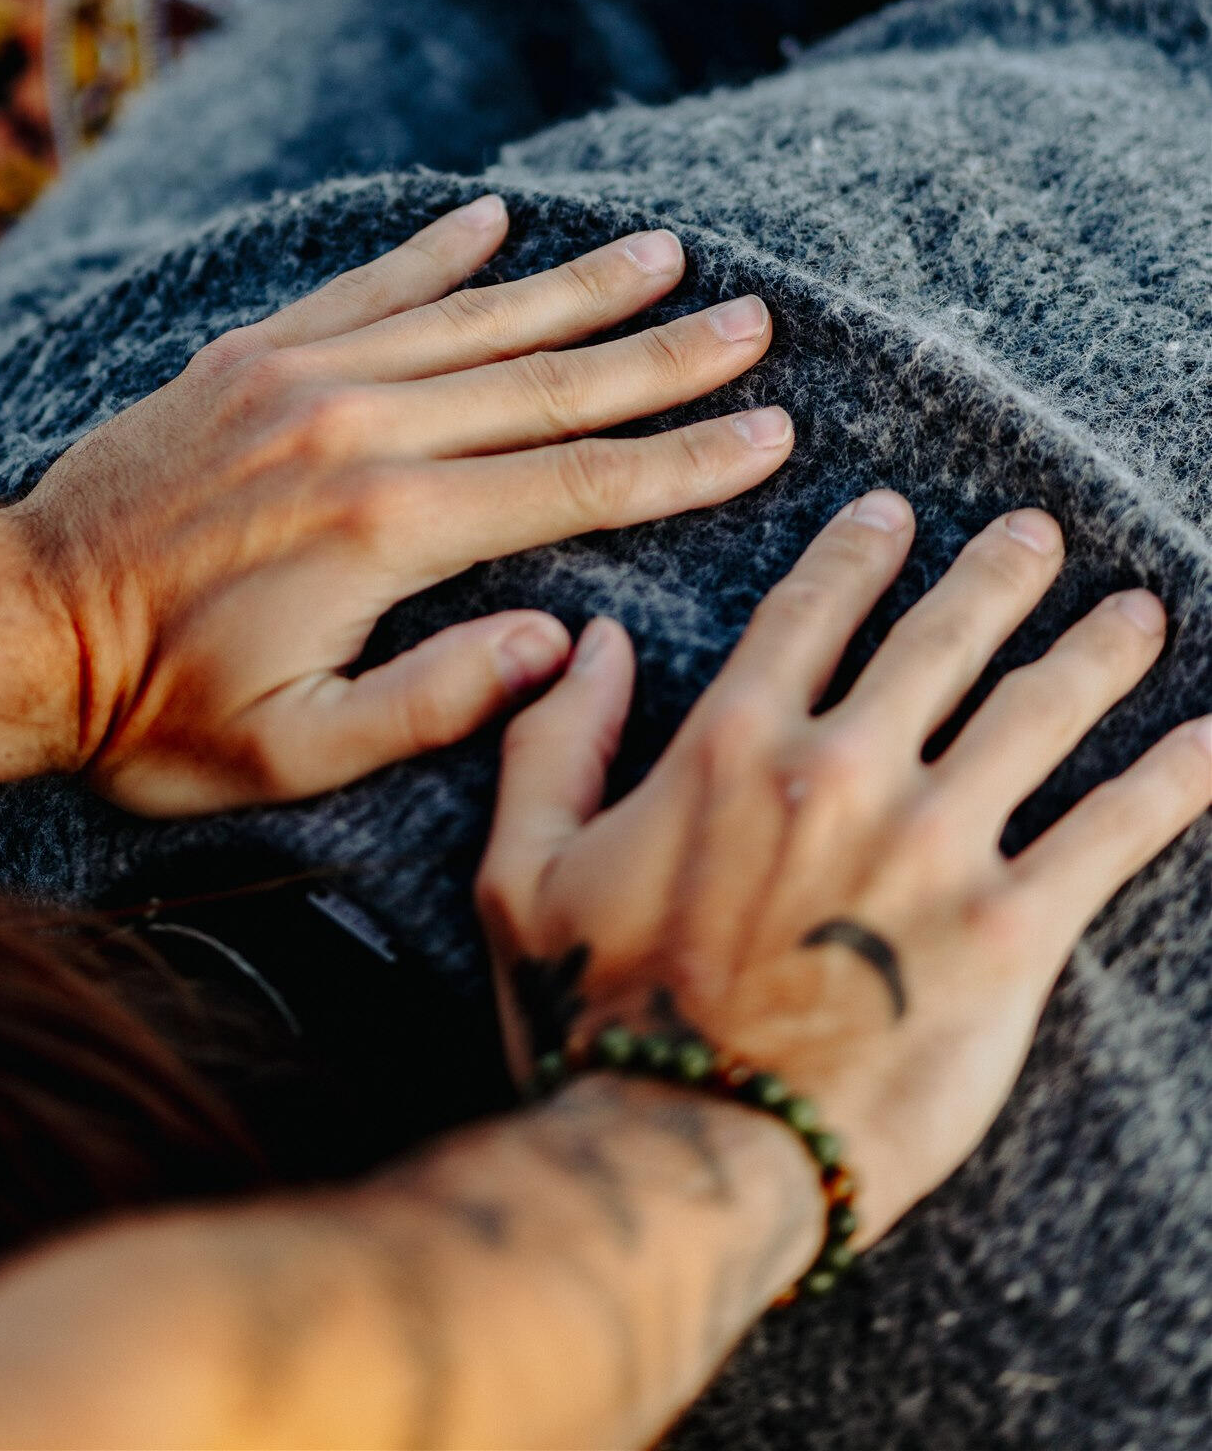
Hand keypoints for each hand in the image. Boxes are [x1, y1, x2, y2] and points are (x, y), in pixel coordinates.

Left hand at [10, 194, 792, 815]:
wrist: (19, 623)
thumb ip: (433, 701)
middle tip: (754, 319)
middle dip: (661, 355)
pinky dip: (432, 252)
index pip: (575, 485)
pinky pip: (364, 288)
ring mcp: (301, 377)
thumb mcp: (294, 755)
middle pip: (546, 384)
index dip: (682, 461)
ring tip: (662, 254)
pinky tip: (492, 219)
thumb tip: (560, 646)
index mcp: (389, 531)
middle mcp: (358, 429)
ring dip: (573, 289)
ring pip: (471, 319)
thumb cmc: (156, 711)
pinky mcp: (250, 356)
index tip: (770, 429)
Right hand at [477, 491, 1210, 1242]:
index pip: (809, 614)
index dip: (856, 553)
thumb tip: (593, 644)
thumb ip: (553, 741)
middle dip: (996, 575)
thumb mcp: (521, 870)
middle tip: (1036, 533)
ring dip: (1094, 651)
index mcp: (732, 746)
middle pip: (942, 640)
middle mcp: (843, 768)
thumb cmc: (596, 1019)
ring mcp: (936, 845)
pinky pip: (1111, 833)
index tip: (892, 513)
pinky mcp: (1010, 933)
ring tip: (1136, 610)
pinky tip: (1209, 740)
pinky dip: (1171, 779)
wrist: (688, 1152)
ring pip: (1037, 713)